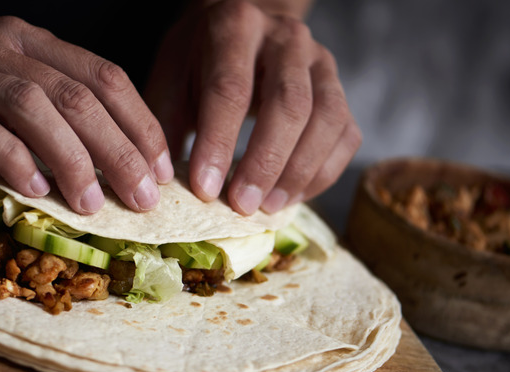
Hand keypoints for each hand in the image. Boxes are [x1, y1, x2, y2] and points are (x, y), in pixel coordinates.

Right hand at [0, 11, 172, 213]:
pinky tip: (31, 187)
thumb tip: (102, 174)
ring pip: (34, 105)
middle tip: (141, 198)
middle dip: (119, 150)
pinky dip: (10, 156)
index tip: (160, 170)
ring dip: (72, 157)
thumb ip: (43, 122)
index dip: (140, 124)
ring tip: (91, 202)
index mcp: (28, 42)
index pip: (104, 76)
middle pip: (79, 94)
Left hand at [145, 0, 361, 214]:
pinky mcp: (340, 89)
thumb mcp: (171, 80)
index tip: (205, 189)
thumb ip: (164, 126)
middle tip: (241, 205)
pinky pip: (346, 135)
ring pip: (327, 119)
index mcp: (235, 26)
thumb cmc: (199, 64)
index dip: (218, 143)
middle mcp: (286, 38)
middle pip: (288, 103)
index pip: (230, 88)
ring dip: (299, 171)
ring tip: (267, 207)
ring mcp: (320, 61)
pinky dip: (322, 173)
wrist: (240, 35)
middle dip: (265, 162)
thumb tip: (163, 184)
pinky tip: (291, 197)